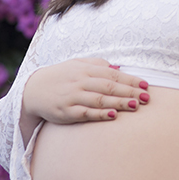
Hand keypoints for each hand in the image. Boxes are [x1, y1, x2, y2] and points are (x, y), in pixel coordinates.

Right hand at [21, 58, 149, 124]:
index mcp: (85, 69)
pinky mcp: (67, 112)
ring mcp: (73, 97)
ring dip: (118, 102)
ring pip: (100, 99)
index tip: (145, 85)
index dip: (130, 80)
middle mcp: (80, 82)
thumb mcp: (77, 64)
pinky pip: (86, 113)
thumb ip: (98, 64)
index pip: (112, 74)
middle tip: (146, 97)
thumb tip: (119, 68)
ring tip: (135, 105)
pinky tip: (112, 115)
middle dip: (129, 91)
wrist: (33, 90)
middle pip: (109, 86)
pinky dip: (100, 114)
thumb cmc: (61, 76)